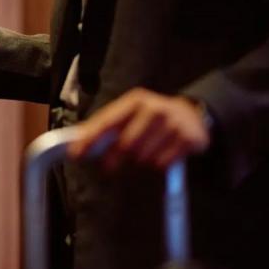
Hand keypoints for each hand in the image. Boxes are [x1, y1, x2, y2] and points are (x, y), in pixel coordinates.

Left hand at [68, 88, 209, 169]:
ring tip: (141, 154)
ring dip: (138, 161)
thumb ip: (106, 125)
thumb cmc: (151, 117)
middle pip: (126, 144)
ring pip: (144, 156)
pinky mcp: (189, 139)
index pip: (108, 121)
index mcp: (136, 101)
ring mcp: (173, 123)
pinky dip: (157, 165)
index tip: (76, 154)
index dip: (90, 139)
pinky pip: (163, 163)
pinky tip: (160, 155)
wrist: (192, 113)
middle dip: (114, 158)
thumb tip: (78, 142)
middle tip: (108, 167)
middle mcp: (154, 109)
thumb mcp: (130, 113)